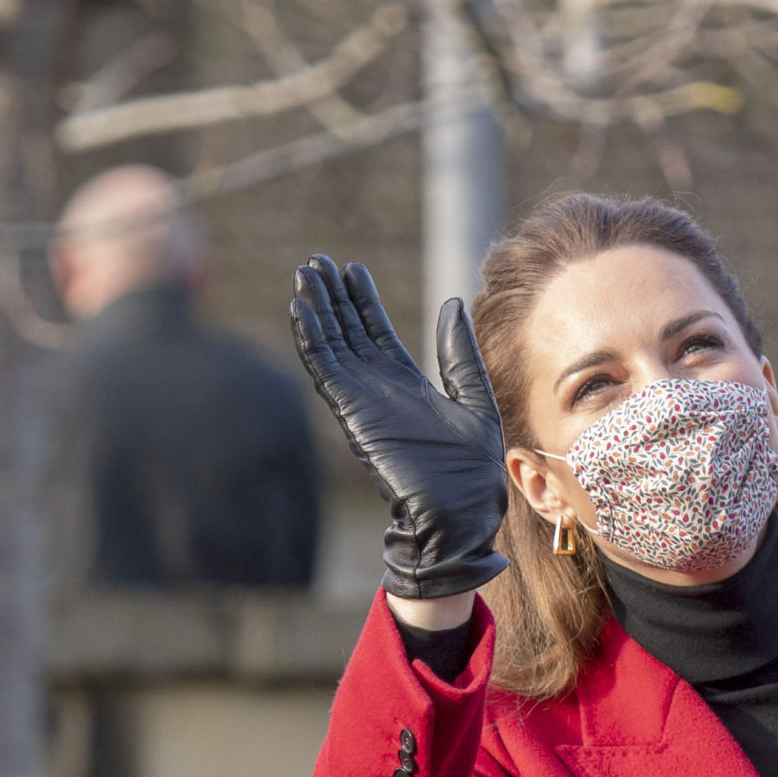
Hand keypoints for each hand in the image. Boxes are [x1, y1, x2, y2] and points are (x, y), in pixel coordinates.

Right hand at [289, 254, 509, 599]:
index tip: (352, 269)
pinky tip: (301, 308)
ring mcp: (362, 399)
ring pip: (332, 343)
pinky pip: (325, 368)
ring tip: (306, 272)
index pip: (377, 334)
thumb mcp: (476, 401)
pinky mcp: (352, 411)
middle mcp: (379, 389)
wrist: (457, 515)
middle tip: (318, 261)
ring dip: (317, 309)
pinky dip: (312, 337)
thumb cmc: (471, 472)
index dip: (363, 302)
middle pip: (348, 332)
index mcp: (407, 386)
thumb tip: (453, 303)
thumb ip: (459, 356)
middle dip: (333, 297)